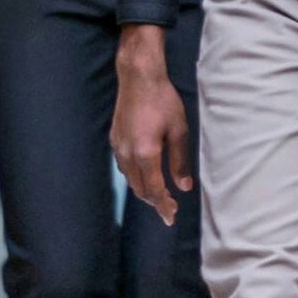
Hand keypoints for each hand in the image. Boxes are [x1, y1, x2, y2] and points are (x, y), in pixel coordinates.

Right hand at [111, 27, 192, 226]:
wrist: (138, 79)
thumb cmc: (164, 101)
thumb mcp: (179, 130)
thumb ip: (180, 161)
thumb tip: (184, 186)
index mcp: (146, 153)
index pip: (154, 189)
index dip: (163, 205)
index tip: (171, 217)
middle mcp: (128, 155)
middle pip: (140, 188)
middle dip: (154, 202)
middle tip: (169, 210)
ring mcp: (118, 148)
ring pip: (130, 180)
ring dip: (144, 190)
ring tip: (159, 197)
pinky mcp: (114, 141)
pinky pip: (124, 168)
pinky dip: (135, 177)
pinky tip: (145, 176)